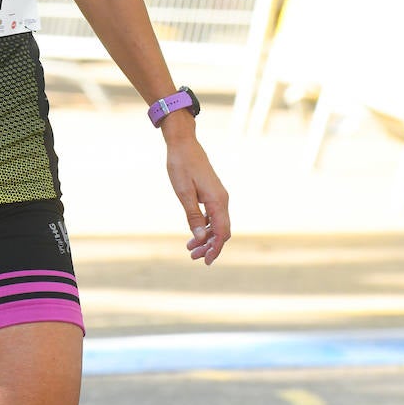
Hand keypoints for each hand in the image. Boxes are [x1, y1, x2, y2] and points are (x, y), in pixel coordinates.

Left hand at [164, 132, 230, 264]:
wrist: (183, 144)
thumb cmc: (181, 166)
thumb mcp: (183, 192)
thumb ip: (193, 215)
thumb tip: (200, 237)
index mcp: (218, 201)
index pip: (222, 232)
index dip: (215, 248)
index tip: (205, 261)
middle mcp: (222, 200)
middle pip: (221, 230)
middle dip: (209, 246)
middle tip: (192, 256)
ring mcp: (218, 196)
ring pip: (217, 224)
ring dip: (206, 237)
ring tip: (190, 248)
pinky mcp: (212, 194)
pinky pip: (213, 215)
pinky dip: (205, 226)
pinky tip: (194, 232)